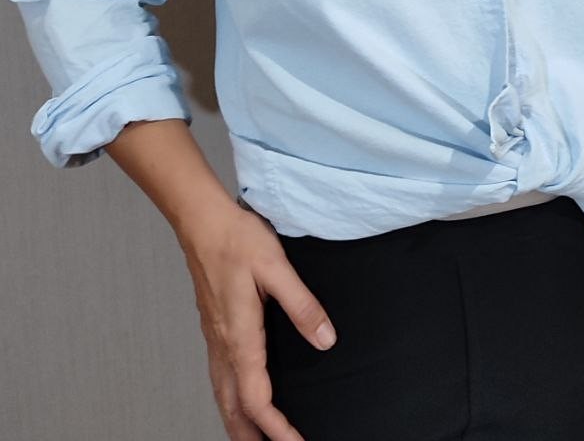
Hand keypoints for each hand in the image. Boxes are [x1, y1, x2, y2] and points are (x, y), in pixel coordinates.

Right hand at [178, 201, 336, 440]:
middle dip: (252, 437)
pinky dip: (229, 398)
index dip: (276, 429)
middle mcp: (223, 343)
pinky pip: (219, 375)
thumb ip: (302, 305)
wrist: (201, 220)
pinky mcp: (213, 325)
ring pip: (222, 394)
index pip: (256, 400)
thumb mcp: (276, 267)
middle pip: (233, 408)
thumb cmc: (236, 239)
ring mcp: (214, 336)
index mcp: (240, 336)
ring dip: (237, 422)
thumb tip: (325, 340)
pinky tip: (237, 394)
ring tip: (254, 439)